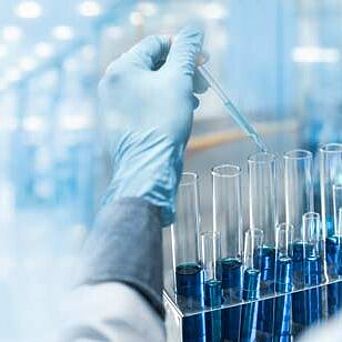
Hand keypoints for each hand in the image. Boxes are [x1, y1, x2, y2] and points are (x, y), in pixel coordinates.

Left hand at [99, 26, 206, 225]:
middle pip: (154, 65)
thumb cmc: (162, 123)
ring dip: (177, 87)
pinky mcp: (123, 122)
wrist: (147, 168)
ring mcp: (116, 105)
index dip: (183, 48)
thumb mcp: (178, 80)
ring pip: (152, 85)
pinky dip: (166, 102)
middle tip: (202, 82)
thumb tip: (194, 30)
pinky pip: (147, 103)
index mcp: (122, 69)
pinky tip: (182, 110)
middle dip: (182, 71)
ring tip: (195, 98)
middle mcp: (114, 84)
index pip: (155, 44)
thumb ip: (186, 51)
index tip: (203, 60)